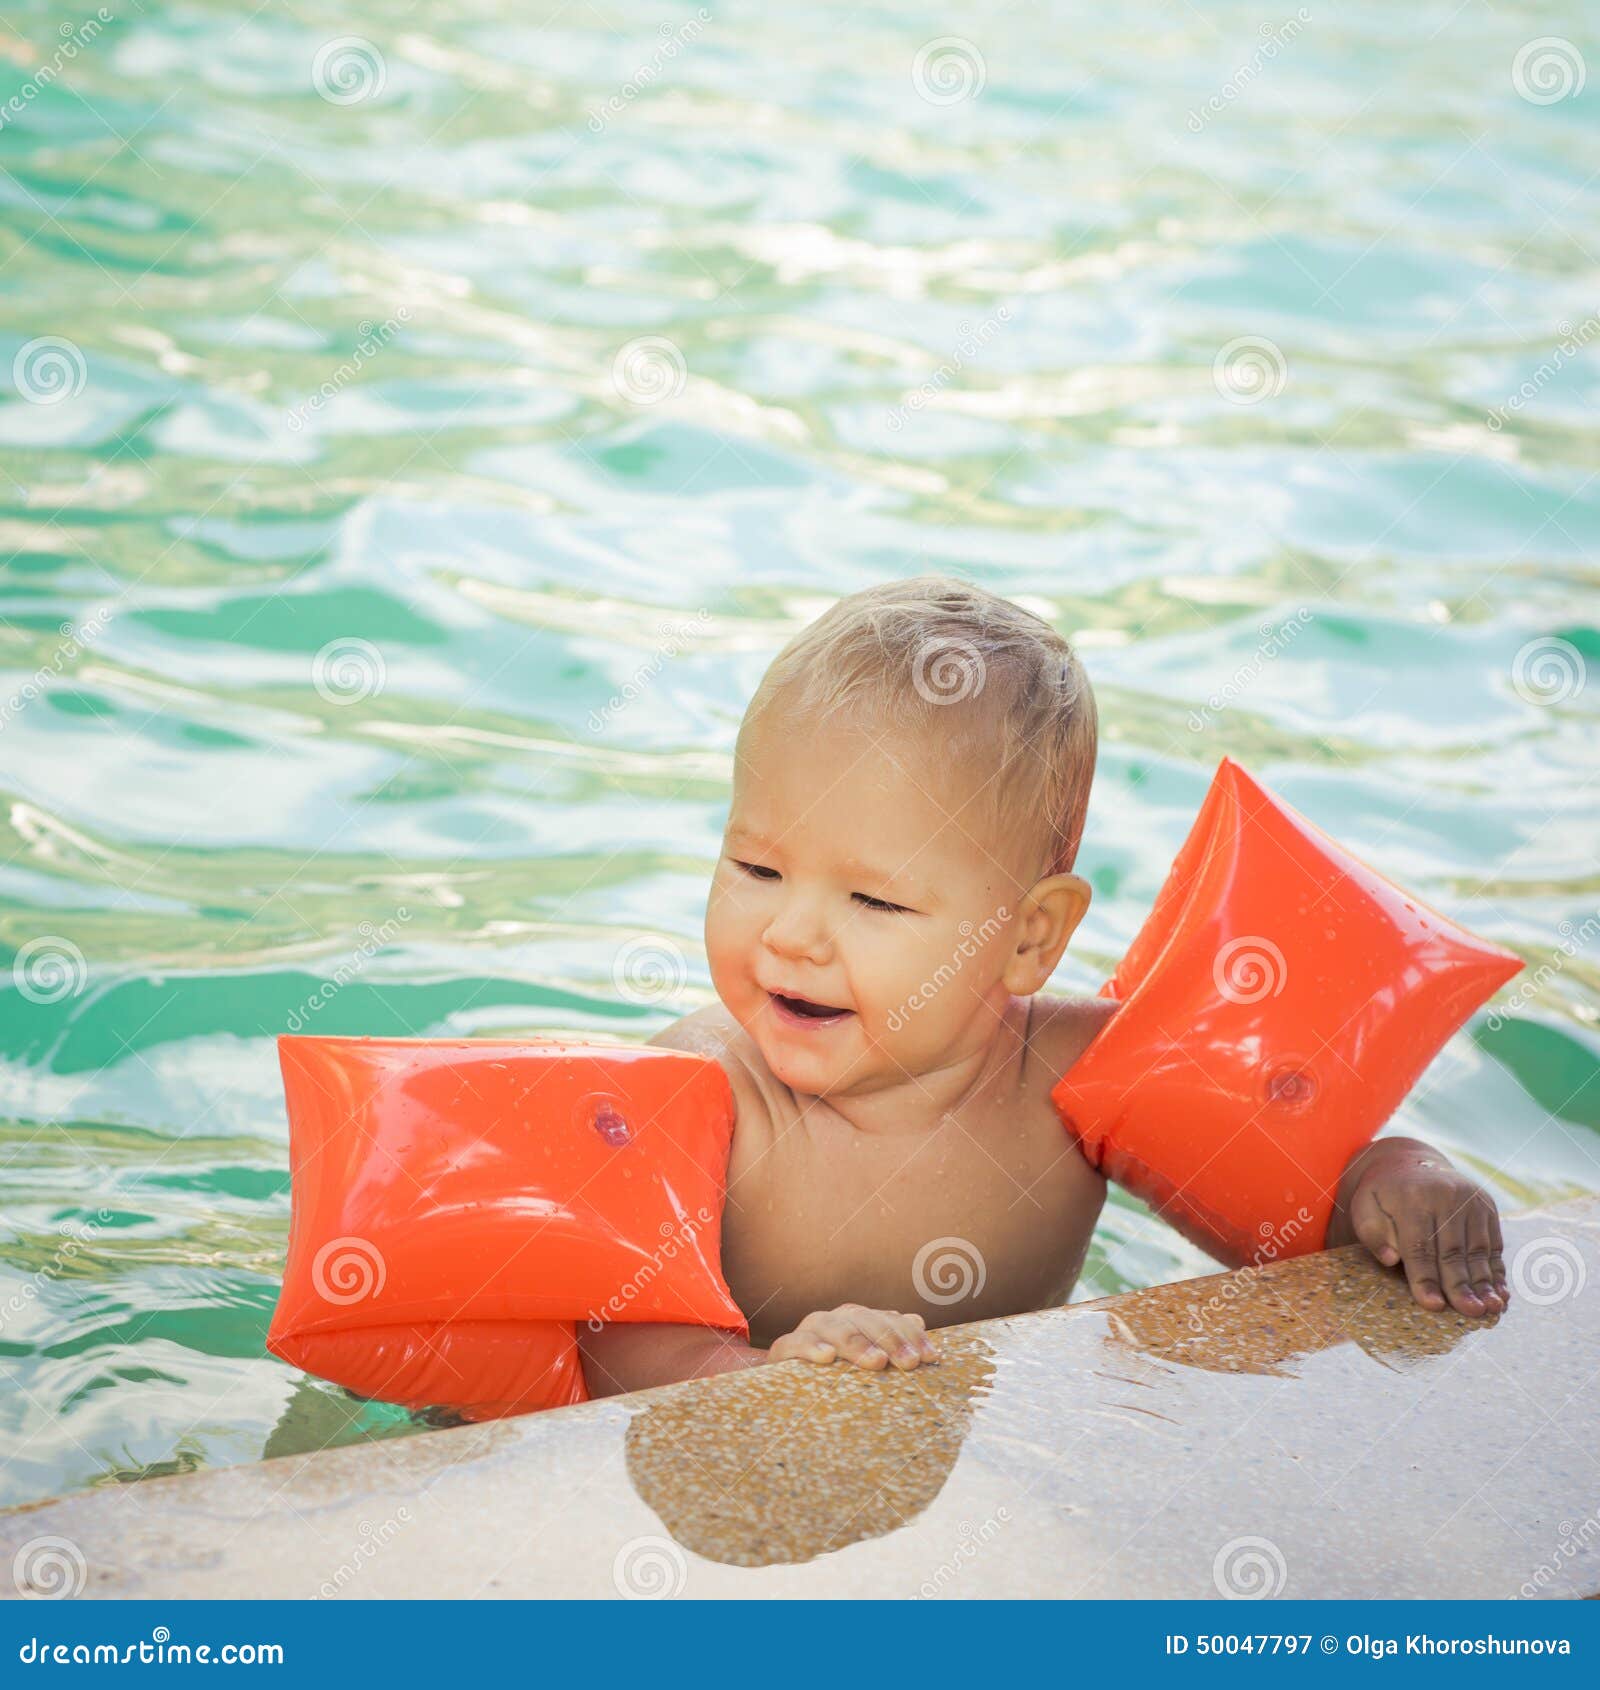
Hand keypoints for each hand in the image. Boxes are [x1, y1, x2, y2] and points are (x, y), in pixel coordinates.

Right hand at [766, 1304, 939, 1370]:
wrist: (786, 1389)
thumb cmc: (835, 1378)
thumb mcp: (864, 1364)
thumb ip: (889, 1342)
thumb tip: (918, 1320)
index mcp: (857, 1320)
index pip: (889, 1320)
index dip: (911, 1336)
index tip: (931, 1357)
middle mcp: (835, 1319)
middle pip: (865, 1320)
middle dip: (891, 1340)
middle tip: (909, 1363)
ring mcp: (809, 1331)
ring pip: (834, 1328)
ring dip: (857, 1344)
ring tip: (877, 1362)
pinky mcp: (784, 1350)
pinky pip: (795, 1343)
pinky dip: (811, 1347)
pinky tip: (827, 1357)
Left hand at [1341, 1142, 1507, 1317]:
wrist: (1410, 1163)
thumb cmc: (1384, 1196)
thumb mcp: (1364, 1207)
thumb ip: (1371, 1233)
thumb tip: (1390, 1259)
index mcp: (1412, 1197)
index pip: (1419, 1246)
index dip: (1426, 1278)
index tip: (1433, 1306)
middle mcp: (1446, 1196)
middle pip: (1452, 1250)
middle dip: (1460, 1285)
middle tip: (1470, 1313)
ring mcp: (1471, 1200)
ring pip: (1477, 1250)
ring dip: (1484, 1283)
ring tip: (1490, 1309)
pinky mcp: (1487, 1207)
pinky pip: (1493, 1244)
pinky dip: (1496, 1271)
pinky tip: (1500, 1294)